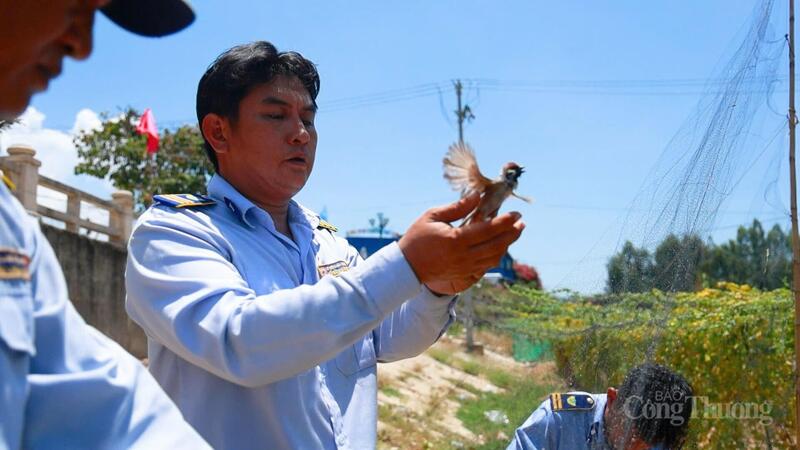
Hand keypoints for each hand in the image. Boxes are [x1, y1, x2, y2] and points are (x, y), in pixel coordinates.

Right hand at [398, 194, 524, 293]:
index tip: (516, 214)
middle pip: (496, 245)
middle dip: (512, 234)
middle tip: (521, 223)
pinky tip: (500, 246)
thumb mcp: (433, 216)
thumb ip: (457, 207)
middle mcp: (463, 256)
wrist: (406, 267)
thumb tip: (477, 196)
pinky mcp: (463, 274)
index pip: (488, 229)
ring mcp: (464, 267)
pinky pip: (486, 266)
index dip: (505, 221)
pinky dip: (496, 256)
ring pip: (494, 258)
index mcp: (456, 240)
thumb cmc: (417, 237)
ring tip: (514, 233)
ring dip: (507, 245)